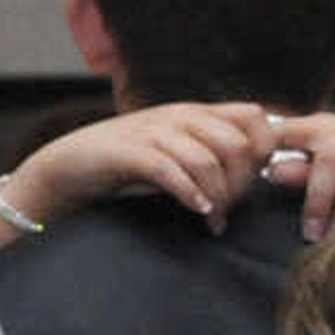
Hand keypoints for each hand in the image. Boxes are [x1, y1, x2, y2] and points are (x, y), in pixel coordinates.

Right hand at [1, 102, 280, 228]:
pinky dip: (189, 193)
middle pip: (236, 144)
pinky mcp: (129, 152)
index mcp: (196, 113)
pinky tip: (197, 211)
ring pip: (206, 159)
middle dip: (240, 184)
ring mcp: (153, 131)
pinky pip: (169, 170)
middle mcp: (179, 116)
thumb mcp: (178, 152)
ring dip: (217, 197)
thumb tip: (257, 173)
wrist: (72, 163)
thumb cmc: (130, 165)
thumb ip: (213, 154)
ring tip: (213, 221)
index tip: (253, 183)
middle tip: (228, 211)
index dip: (263, 151)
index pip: (253, 117)